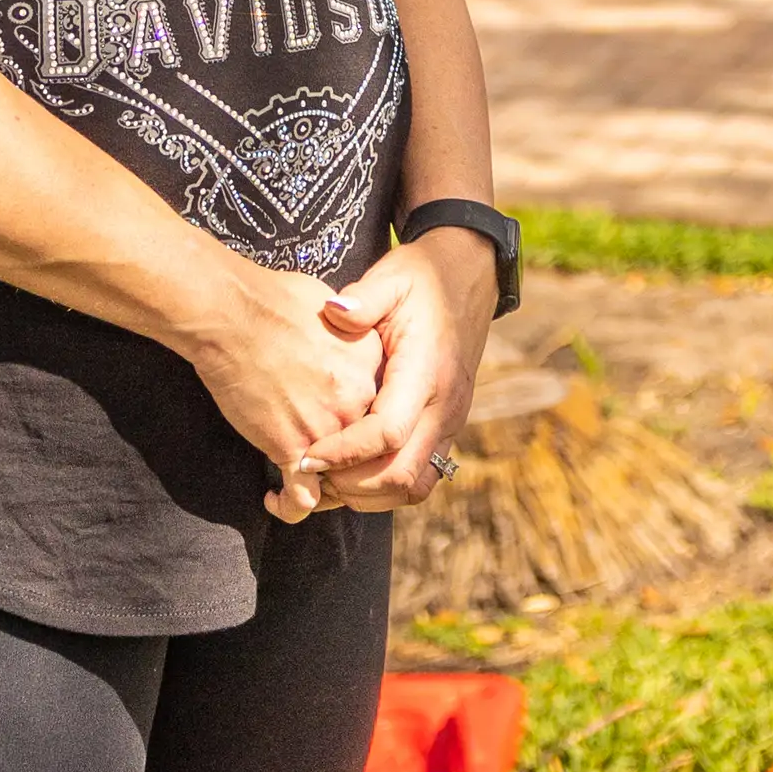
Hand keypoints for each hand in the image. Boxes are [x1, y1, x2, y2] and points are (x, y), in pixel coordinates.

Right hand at [179, 255, 385, 524]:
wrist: (231, 312)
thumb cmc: (272, 299)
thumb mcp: (331, 306)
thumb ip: (352, 333)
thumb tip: (349, 338)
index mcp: (372, 364)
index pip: (382, 410)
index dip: (362, 422)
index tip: (340, 423)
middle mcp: (359, 401)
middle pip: (365, 448)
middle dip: (345, 461)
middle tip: (320, 461)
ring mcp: (328, 429)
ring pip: (339, 480)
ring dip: (321, 488)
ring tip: (299, 481)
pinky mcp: (291, 449)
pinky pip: (302, 498)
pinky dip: (289, 506)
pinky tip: (274, 499)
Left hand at [300, 232, 493, 510]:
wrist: (468, 277)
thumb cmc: (422, 277)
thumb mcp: (391, 276)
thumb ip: (363, 298)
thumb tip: (333, 311)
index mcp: (427, 372)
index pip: (388, 434)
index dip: (345, 452)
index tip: (305, 455)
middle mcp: (445, 407)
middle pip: (400, 475)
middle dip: (349, 484)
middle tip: (304, 474)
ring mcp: (451, 423)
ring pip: (412, 487)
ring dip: (367, 495)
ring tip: (323, 481)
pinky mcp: (446, 429)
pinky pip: (420, 477)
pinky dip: (385, 488)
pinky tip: (352, 473)